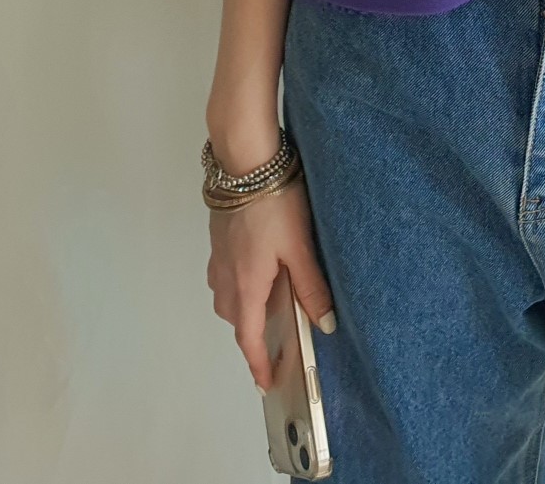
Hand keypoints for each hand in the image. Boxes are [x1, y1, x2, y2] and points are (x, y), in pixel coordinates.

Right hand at [207, 176, 336, 391]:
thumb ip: (312, 286)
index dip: (258, 363)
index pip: (248, 337)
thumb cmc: (273, 202)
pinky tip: (260, 266)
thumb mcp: (299, 246)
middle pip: (235, 318)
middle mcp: (226, 275)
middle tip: (278, 337)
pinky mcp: (218, 238)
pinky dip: (239, 282)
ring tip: (272, 299)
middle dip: (252, 332)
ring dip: (245, 305)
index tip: (266, 382)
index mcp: (246, 284)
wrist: (245, 162)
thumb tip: (326, 324)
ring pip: (227, 295)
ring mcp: (218, 256)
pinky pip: (225, 274)